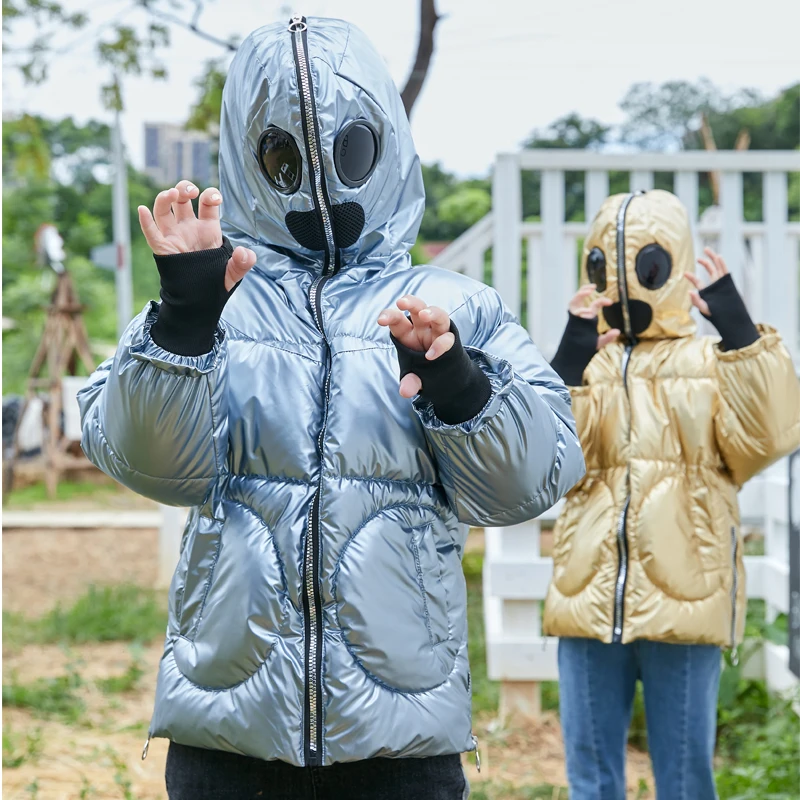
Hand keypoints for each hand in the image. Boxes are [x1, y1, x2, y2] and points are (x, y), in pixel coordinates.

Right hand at [138, 180, 256, 290]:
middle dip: (185, 188)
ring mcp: (174, 235)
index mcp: (208, 229)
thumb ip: (243, 263)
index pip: (207, 203)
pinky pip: (151, 232)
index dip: (210, 195)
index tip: (215, 199)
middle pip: (182, 199)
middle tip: (191, 192)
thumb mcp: (233, 274)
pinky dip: (145, 221)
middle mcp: (189, 228)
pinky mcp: (163, 247)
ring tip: (172, 193)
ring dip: (165, 197)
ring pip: (164, 209)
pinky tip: (142, 209)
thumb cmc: (214, 282)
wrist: (198, 300)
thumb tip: (245, 252)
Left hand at [377, 295, 453, 397]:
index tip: (381, 320)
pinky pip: (448, 337)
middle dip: (410, 302)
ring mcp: (437, 331)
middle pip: (417, 307)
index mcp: (407, 333)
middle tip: (401, 302)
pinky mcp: (451, 339)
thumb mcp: (414, 377)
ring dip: (431, 312)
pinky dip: (441, 344)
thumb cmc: (423, 369)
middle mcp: (422, 328)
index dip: (389, 316)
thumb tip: (406, 391)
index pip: (397, 320)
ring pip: (437, 314)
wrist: (445, 375)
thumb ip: (410, 382)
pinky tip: (432, 354)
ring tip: (425, 314)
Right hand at [569, 284, 619, 348]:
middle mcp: (581, 314)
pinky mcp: (571, 319)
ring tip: (588, 290)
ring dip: (580, 294)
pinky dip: (577, 304)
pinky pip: (571, 308)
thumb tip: (618, 331)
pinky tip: (585, 309)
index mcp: (589, 316)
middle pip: (580, 297)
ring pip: (574, 300)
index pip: (595, 304)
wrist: (575, 353)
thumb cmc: (586, 347)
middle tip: (593, 286)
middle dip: (585, 289)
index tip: (610, 302)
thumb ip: (608, 337)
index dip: (603, 301)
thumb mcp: (599, 342)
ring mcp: (575, 316)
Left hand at [685, 247, 728, 315]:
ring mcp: (721, 283)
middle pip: (709, 270)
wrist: (729, 317)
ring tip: (707, 250)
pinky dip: (722, 264)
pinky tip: (718, 257)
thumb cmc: (716, 315)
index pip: (698, 282)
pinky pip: (725, 271)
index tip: (685, 273)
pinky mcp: (728, 283)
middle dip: (705, 262)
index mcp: (707, 291)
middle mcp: (714, 285)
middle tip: (699, 256)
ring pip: (717, 268)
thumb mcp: (703, 308)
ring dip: (713, 259)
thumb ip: (696, 301)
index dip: (691, 277)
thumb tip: (689, 292)